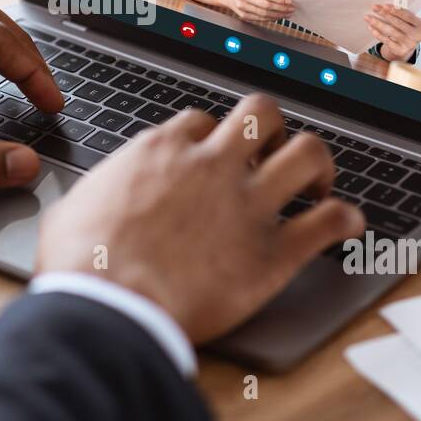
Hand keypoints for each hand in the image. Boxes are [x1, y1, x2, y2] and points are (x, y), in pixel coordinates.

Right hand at [36, 95, 364, 343]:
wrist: (109, 306)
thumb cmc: (82, 265)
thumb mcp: (73, 209)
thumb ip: (94, 192)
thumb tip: (84, 200)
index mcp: (162, 152)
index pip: (200, 122)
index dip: (211, 139)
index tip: (213, 158)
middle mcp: (211, 165)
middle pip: (261, 114)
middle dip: (273, 130)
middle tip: (272, 155)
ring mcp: (247, 205)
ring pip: (308, 152)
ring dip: (319, 164)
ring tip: (318, 183)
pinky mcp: (274, 253)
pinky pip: (331, 221)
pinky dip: (347, 219)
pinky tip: (347, 226)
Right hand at [225, 0, 294, 21]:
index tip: (289, 1)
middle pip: (266, 6)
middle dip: (281, 8)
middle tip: (291, 8)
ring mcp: (243, 8)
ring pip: (264, 14)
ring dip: (278, 15)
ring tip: (287, 14)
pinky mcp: (244, 16)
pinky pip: (260, 19)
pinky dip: (271, 18)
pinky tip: (278, 17)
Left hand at [364, 3, 420, 60]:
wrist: (406, 47)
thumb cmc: (406, 29)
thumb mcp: (408, 21)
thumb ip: (401, 14)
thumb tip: (384, 6)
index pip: (408, 16)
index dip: (396, 10)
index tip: (384, 6)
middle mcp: (417, 35)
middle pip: (398, 23)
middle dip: (385, 14)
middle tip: (374, 8)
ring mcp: (409, 44)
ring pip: (391, 32)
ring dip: (378, 23)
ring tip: (368, 18)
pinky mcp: (400, 51)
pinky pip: (387, 41)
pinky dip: (378, 34)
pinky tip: (372, 28)